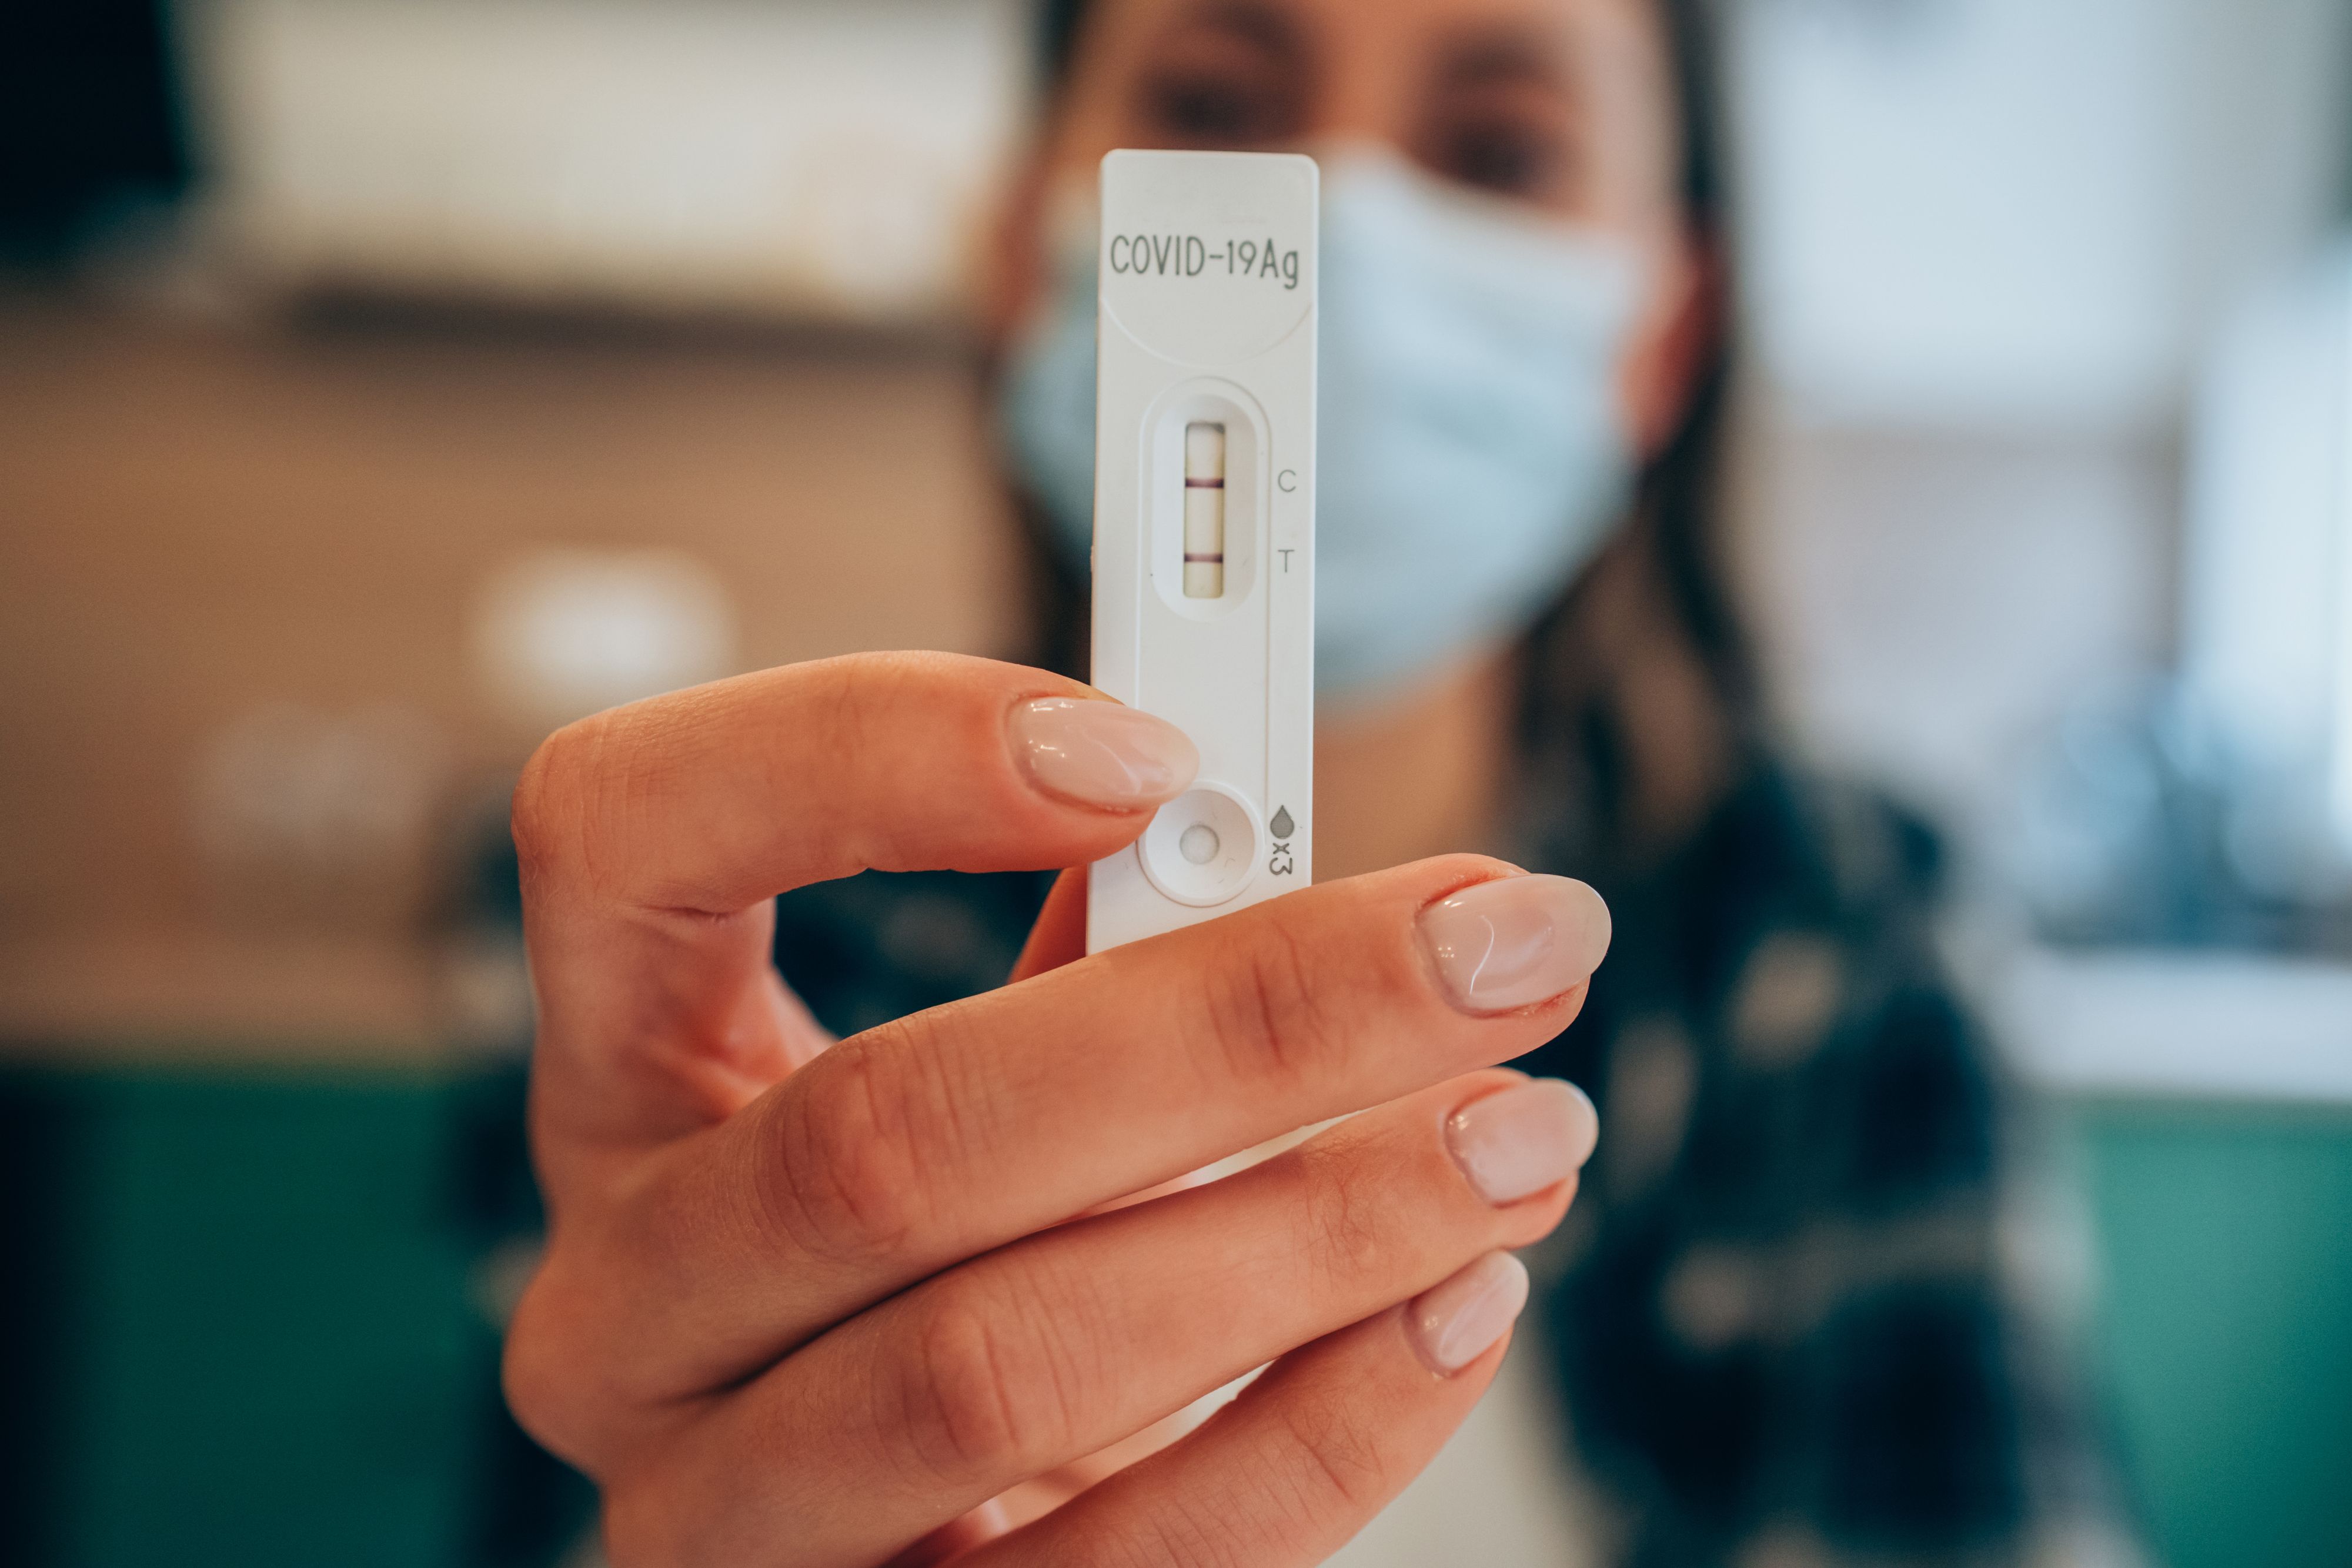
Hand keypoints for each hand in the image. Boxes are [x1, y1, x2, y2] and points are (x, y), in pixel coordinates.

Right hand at [502, 652, 1609, 1565]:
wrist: (936, 1519)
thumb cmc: (981, 1240)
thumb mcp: (991, 1071)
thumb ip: (1090, 959)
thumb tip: (1309, 864)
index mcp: (627, 1080)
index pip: (625, 829)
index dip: (867, 752)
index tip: (1157, 749)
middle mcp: (625, 1305)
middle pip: (889, 1134)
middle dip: (1241, 1023)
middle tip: (1494, 941)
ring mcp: (726, 1511)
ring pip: (997, 1365)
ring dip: (1313, 1230)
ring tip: (1521, 1128)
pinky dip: (1328, 1428)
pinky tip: (1464, 1306)